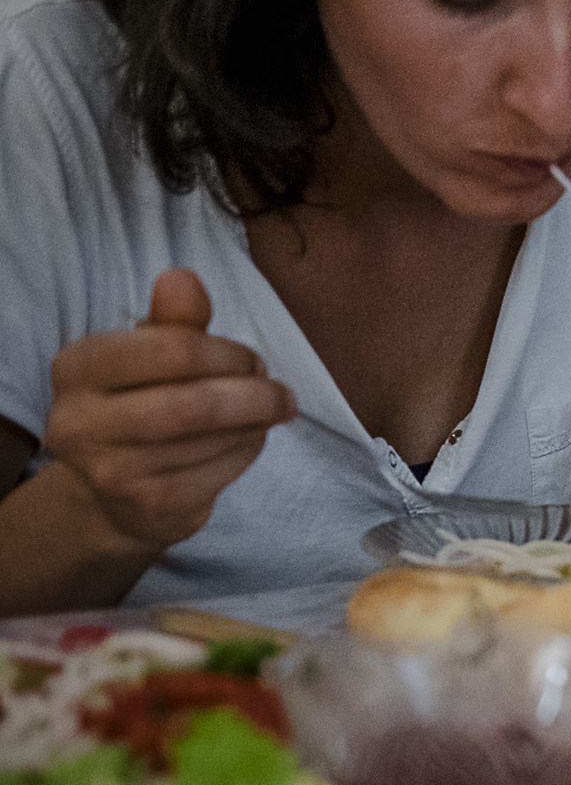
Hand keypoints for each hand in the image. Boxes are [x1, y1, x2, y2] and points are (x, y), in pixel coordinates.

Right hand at [44, 269, 294, 550]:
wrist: (116, 493)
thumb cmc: (143, 404)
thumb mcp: (150, 355)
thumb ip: (173, 321)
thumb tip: (183, 278)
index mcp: (77, 367)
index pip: (171, 349)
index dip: (228, 353)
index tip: (252, 360)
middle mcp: (81, 422)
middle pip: (195, 403)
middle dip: (254, 394)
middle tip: (279, 392)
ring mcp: (112, 471)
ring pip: (213, 439)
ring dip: (256, 423)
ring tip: (265, 414)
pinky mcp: (149, 507)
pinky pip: (220, 474)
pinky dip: (247, 453)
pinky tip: (247, 442)